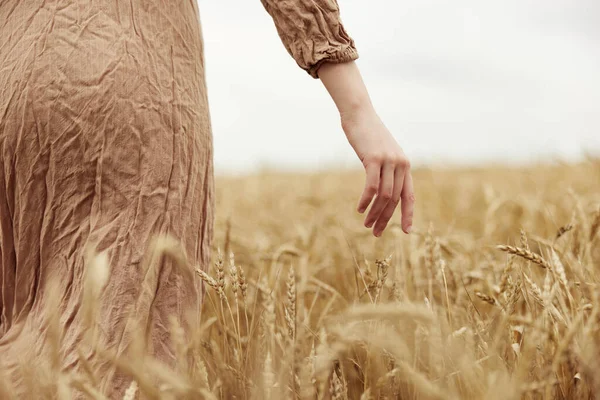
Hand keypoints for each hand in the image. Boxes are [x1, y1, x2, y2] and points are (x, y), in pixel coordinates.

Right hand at [317, 61, 414, 235]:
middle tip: (374, 232)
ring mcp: (389, 161)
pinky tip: (360, 209)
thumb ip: (385, 170)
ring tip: (366, 224)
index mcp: (405, 165)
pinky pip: (372, 186)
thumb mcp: (380, 154)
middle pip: (395, 199)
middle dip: (385, 219)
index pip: (409, 196)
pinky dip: (367, 200)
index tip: (406, 231)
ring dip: (375, 213)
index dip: (408, 215)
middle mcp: (401, 164)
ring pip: (385, 196)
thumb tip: (382, 191)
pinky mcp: (374, 159)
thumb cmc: (367, 135)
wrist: (359, 114)